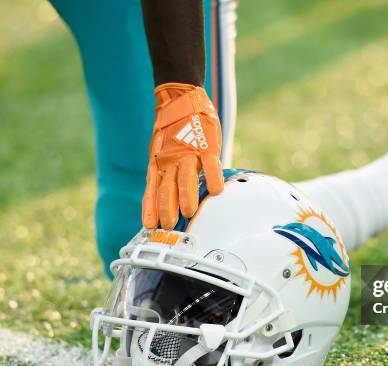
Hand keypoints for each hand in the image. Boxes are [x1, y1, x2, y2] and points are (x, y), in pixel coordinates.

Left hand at [142, 83, 222, 229]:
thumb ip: (162, 174)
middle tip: (170, 225)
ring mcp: (189, 153)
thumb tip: (158, 199)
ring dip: (187, 196)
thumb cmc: (172, 129)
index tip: (150, 225)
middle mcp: (171, 160)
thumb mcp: (159, 152)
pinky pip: (210, 164)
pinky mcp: (207, 145)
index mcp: (159, 163)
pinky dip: (212, 177)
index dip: (151, 207)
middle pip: (167, 188)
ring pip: (186, 177)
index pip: (153, 189)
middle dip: (168, 208)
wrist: (180, 98)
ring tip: (190, 211)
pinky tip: (216, 191)